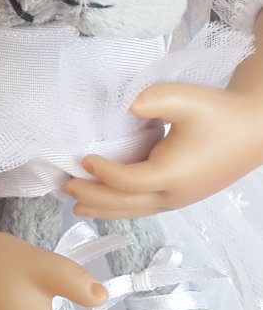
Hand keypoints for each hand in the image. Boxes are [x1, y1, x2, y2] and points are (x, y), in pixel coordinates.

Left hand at [66, 82, 262, 218]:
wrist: (252, 127)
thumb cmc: (218, 111)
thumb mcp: (184, 98)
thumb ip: (153, 101)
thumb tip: (127, 107)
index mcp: (173, 173)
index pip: (127, 181)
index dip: (102, 173)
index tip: (83, 159)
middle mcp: (175, 193)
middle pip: (126, 204)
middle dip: (94, 198)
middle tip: (65, 188)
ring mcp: (179, 198)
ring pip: (135, 211)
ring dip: (105, 209)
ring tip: (76, 207)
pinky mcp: (182, 194)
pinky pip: (145, 206)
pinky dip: (122, 207)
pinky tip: (110, 203)